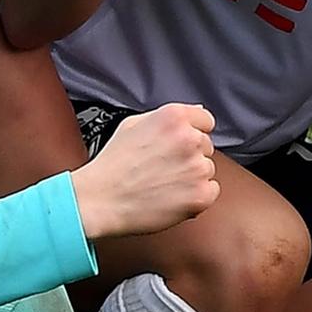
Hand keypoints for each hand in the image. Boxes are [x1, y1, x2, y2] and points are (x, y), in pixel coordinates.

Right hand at [73, 102, 221, 240]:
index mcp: (174, 117)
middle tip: (163, 168)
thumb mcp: (133, 124)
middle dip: (190, 156)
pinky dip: (197, 196)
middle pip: (206, 146)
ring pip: (207, 169)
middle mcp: (189, 139)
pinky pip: (211, 191)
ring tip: (163, 183)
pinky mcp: (200, 194)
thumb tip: (198, 112)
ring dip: (192, 177)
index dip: (193, 133)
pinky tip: (173, 197)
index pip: (206, 120)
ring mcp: (196, 168)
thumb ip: (167, 116)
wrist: (100, 199)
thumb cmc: (113, 164)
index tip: (180, 146)